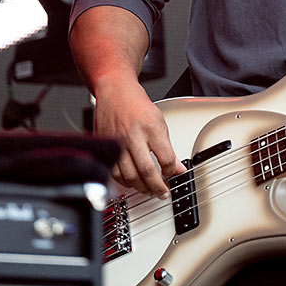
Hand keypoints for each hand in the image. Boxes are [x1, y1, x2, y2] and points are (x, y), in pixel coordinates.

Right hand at [93, 74, 185, 197]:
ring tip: (149, 190)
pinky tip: (132, 182)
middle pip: (146, 171)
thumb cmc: (138, 106)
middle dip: (156, 187)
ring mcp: (118, 143)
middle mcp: (134, 137)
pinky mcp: (106, 147)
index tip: (173, 175)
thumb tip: (178, 169)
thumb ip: (168, 148)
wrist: (115, 93)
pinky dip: (124, 182)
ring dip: (140, 188)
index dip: (171, 172)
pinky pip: (114, 173)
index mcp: (151, 129)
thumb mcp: (160, 122)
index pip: (165, 159)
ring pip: (128, 176)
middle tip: (162, 192)